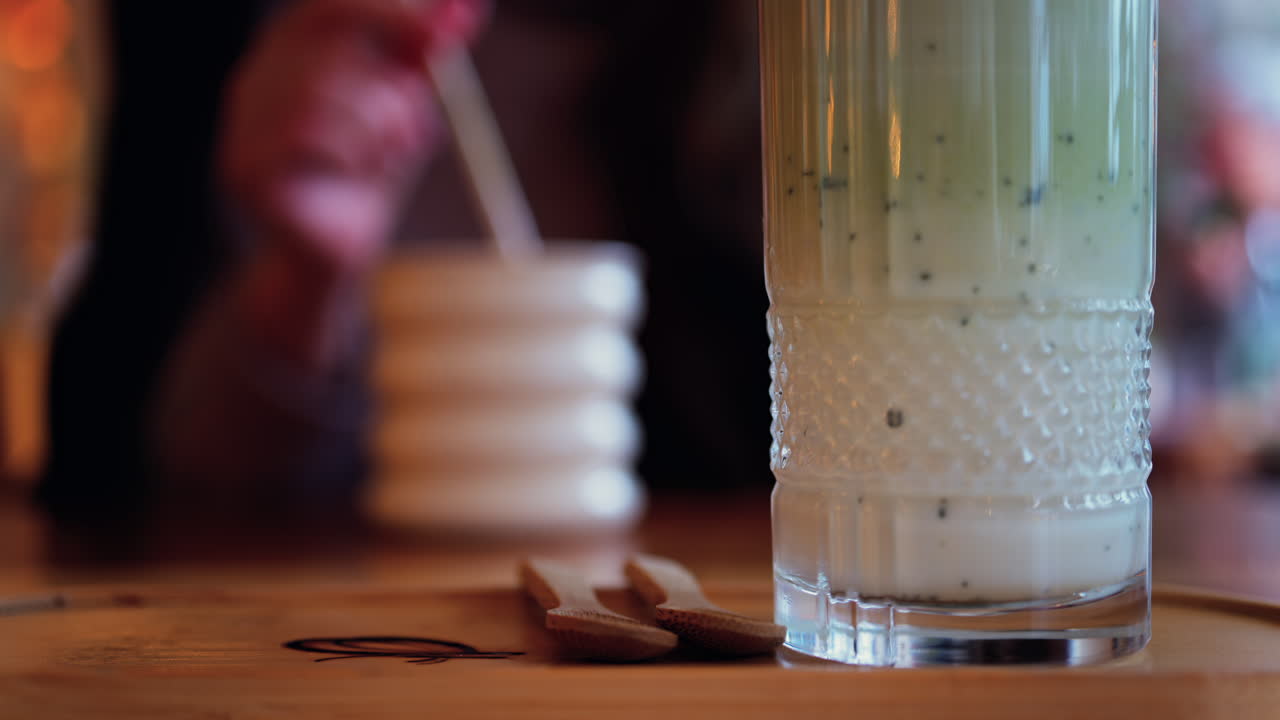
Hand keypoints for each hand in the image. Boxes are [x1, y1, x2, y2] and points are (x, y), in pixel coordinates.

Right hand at [221, 0, 486, 279]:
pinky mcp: (245, 168)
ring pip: (323, 95)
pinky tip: (361, 173)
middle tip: (416, 127)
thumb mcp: (407, 106)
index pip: (328, 7)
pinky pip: (308, 139)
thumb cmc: (370, 172)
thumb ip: (428, 56)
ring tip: (391, 155)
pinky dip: (353, 155)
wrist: (340, 250)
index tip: (447, 29)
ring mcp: (241, 124)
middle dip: (393, 90)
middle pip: (334, 51)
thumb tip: (469, 8)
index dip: (388, 11)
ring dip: (379, 127)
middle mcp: (253, 80)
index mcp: (286, 53)